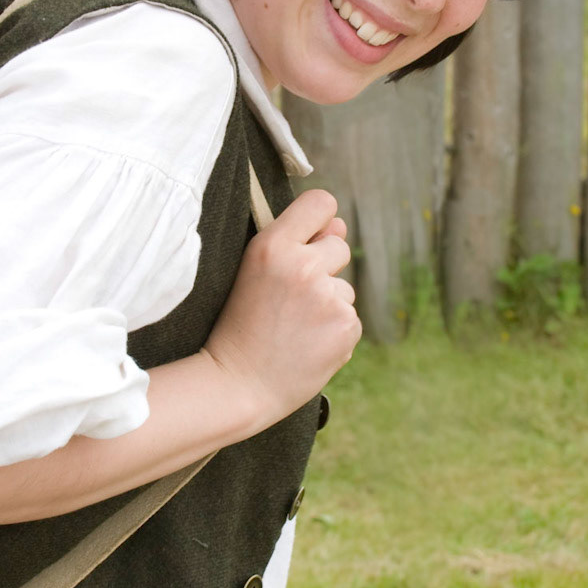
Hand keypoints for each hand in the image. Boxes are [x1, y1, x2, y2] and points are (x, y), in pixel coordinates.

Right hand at [203, 189, 359, 428]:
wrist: (238, 384)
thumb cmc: (240, 327)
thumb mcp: (252, 273)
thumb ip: (296, 244)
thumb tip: (340, 226)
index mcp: (272, 246)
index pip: (321, 203)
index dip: (320, 218)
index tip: (313, 233)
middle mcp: (304, 266)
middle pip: (339, 245)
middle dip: (323, 267)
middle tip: (290, 299)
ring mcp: (329, 298)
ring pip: (344, 288)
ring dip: (327, 304)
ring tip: (293, 328)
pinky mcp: (347, 326)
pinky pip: (350, 317)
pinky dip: (334, 331)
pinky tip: (307, 344)